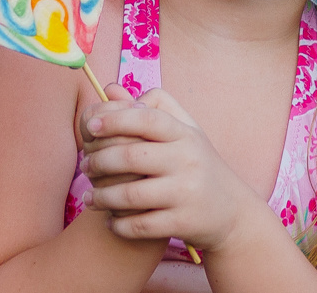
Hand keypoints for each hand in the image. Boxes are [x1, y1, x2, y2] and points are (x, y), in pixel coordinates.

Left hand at [80, 86, 256, 253]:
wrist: (232, 211)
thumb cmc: (197, 165)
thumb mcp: (183, 132)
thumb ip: (148, 109)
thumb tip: (109, 90)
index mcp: (186, 135)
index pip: (148, 119)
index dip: (115, 119)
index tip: (91, 126)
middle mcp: (188, 160)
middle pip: (131, 157)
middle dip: (98, 161)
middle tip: (85, 165)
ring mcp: (186, 193)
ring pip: (130, 195)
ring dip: (102, 196)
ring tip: (90, 197)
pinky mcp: (183, 223)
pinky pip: (139, 225)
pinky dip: (118, 225)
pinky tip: (111, 221)